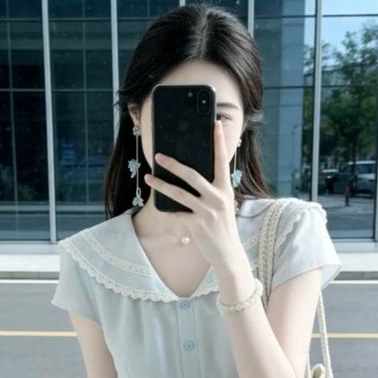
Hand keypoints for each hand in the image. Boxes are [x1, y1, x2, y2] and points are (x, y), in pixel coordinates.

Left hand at [143, 119, 244, 269]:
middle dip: (173, 164)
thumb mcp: (222, 205)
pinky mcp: (197, 225)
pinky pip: (176, 214)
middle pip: (192, 175)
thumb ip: (211, 190)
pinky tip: (156, 204)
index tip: (215, 124)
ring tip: (148, 177)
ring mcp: (207, 212)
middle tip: (158, 156)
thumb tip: (190, 175)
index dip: (218, 142)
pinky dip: (166, 210)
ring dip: (161, 184)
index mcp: (225, 189)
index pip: (221, 161)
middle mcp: (218, 198)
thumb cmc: (222, 226)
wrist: (228, 253)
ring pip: (179, 193)